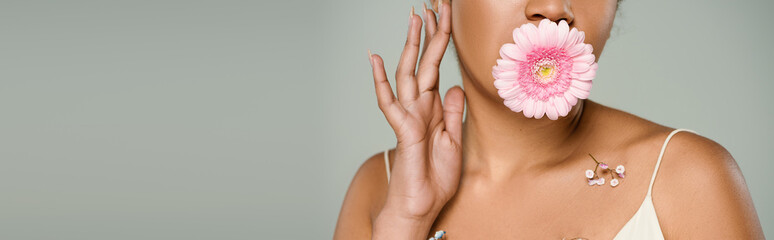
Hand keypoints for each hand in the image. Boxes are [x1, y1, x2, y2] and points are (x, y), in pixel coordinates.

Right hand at [368, 1, 463, 222]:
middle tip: (431, 5)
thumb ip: (453, 114)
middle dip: (429, 33)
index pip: (436, 68)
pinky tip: (376, 59)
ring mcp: (409, 117)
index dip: (440, 42)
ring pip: (408, 73)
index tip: (444, 17)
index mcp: (432, 109)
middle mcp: (418, 108)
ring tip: (414, 17)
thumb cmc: (434, 178)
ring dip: (411, 45)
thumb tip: (454, 87)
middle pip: (422, 63)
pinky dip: (381, 81)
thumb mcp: (454, 141)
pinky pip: (390, 102)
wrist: (421, 206)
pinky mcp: (403, 130)